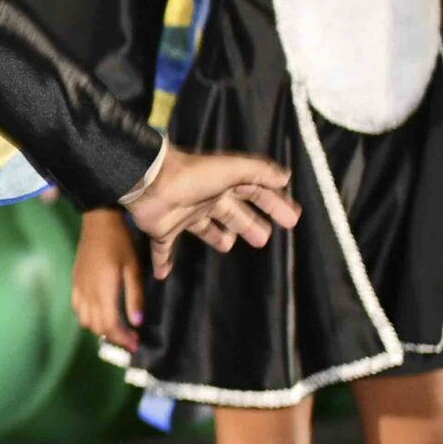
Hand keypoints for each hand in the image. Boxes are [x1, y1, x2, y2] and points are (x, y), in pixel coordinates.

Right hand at [71, 211, 144, 352]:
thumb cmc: (120, 243)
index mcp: (104, 291)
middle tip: (129, 339)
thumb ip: (134, 296)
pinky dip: (88, 318)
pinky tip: (100, 314)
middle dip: (113, 337)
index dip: (122, 338)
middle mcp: (88, 294)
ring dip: (100, 329)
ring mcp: (78, 289)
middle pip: (97, 326)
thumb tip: (136, 322)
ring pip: (85, 321)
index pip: (110, 325)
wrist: (97, 223)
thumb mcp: (133, 268)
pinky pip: (77, 309)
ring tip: (116, 328)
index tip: (135, 344)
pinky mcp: (74, 283)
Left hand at [122, 146, 299, 276]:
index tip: (291, 219)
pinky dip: (162, 261)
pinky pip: (162, 249)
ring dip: (215, 236)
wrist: (151, 183)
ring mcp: (182, 215)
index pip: (254, 195)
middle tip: (264, 240)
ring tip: (228, 246)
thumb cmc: (193, 175)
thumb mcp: (232, 169)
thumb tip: (286, 177)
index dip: (273, 205)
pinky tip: (163, 274)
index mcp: (222, 185)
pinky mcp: (162, 230)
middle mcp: (204, 199)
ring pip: (203, 228)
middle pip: (232, 214)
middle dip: (248, 224)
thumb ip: (259, 172)